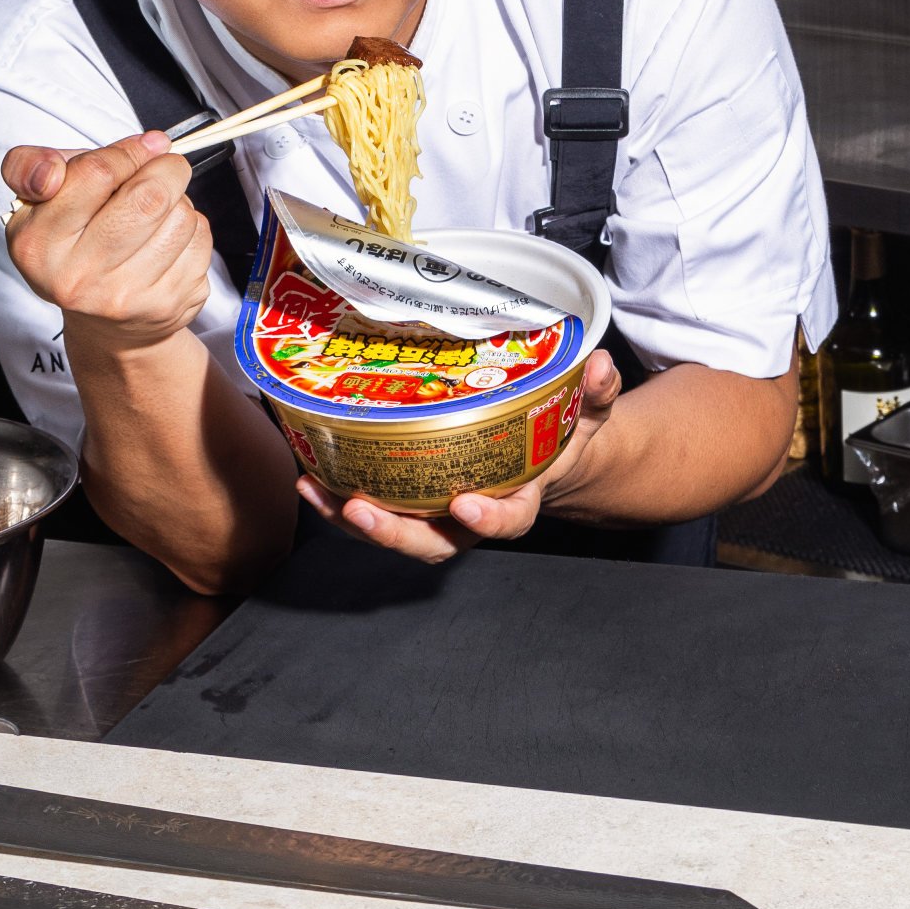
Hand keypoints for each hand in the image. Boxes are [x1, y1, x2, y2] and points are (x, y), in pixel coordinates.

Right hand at [1, 134, 212, 354]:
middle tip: (164, 167)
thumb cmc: (71, 245)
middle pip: (150, 197)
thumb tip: (112, 153)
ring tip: (157, 214)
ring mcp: (125, 298)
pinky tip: (168, 241)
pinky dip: (192, 230)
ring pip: (182, 217)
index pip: (98, 173)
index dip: (127, 152)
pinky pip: (201, 241)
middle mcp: (78, 278)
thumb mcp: (35, 201)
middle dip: (166, 169)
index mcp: (38, 244)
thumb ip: (34, 165)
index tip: (140, 149)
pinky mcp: (168, 306)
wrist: (102, 323)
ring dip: (178, 202)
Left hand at [296, 352, 625, 567]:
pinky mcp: (408, 504)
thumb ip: (591, 396)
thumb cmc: (556, 438)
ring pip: (394, 533)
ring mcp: (436, 515)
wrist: (539, 457)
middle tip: (361, 510)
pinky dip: (337, 501)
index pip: (507, 522)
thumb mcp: (582, 417)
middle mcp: (471, 517)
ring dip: (350, 521)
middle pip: (434, 543)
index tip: (466, 505)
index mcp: (517, 500)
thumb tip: (601, 366)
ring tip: (316, 492)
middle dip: (395, 534)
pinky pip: (373, 511)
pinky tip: (308, 478)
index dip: (488, 521)